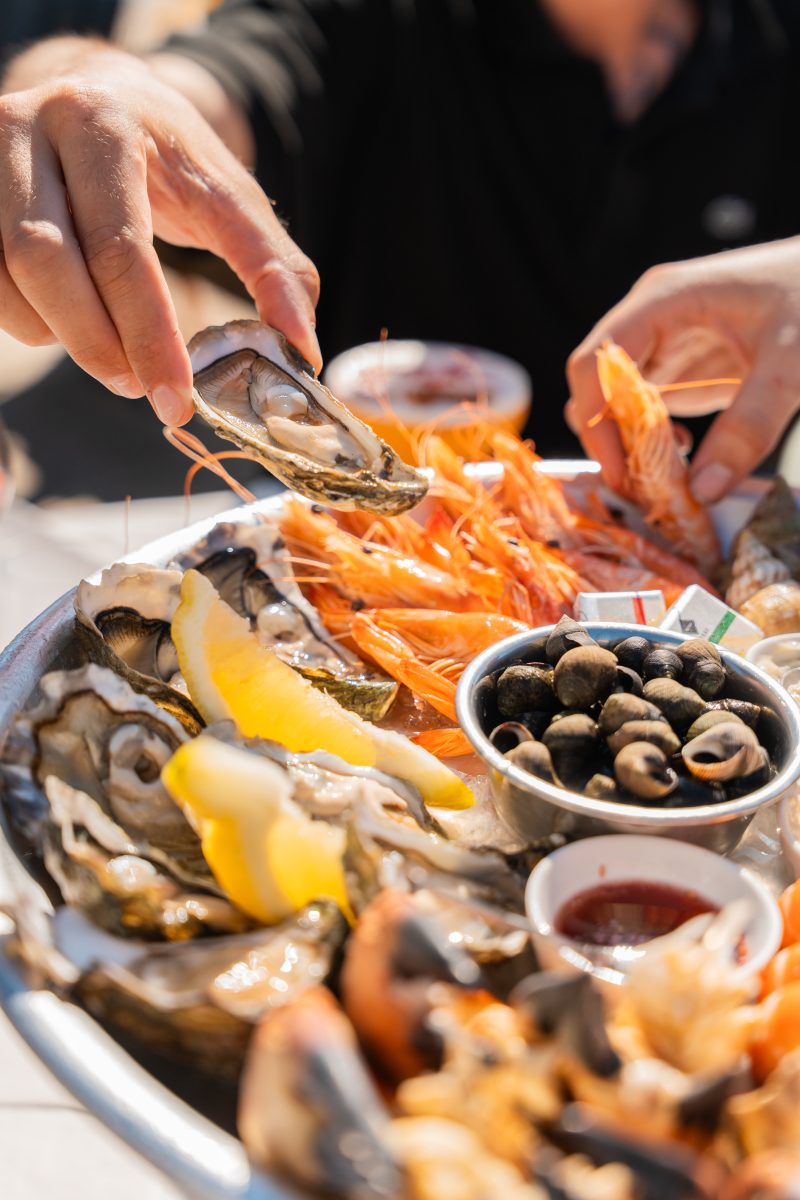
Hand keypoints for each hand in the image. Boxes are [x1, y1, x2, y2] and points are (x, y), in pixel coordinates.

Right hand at [0, 45, 320, 423]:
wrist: (99, 97)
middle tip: (144, 390)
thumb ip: (272, 265)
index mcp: (105, 123)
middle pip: (46, 262)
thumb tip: (302, 345)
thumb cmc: (169, 158)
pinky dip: (26, 320)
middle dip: (99, 343)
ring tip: (113, 358)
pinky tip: (68, 327)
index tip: (176, 399)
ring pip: (6, 274)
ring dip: (60, 335)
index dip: (148, 335)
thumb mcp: (229, 194)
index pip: (119, 249)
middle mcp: (31, 127)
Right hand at [566, 237, 799, 501]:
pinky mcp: (681, 369)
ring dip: (630, 445)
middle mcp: (651, 320)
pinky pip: (645, 411)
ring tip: (666, 479)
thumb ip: (750, 426)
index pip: (597, 361)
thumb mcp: (792, 364)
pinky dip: (652, 442)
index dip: (596, 419)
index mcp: (664, 300)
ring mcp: (663, 345)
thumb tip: (703, 489)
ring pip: (615, 403)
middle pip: (596, 386)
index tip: (620, 471)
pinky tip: (685, 459)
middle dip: (611, 439)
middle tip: (646, 486)